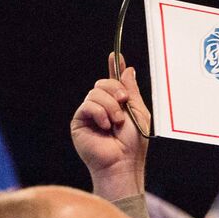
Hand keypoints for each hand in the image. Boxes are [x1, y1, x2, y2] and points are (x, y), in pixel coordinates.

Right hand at [70, 54, 149, 200]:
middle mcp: (102, 107)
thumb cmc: (133, 143)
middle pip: (103, 83)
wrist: (122, 163)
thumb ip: (132, 91)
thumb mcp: (138, 112)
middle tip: (124, 102)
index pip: (114, 81)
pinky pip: (88, 104)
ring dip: (111, 106)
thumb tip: (128, 69)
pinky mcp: (79, 121)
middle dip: (116, 90)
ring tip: (116, 123)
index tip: (115, 55)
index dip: (114, 67)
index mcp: (118, 104)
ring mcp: (90, 114)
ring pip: (95, 93)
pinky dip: (100, 113)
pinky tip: (105, 126)